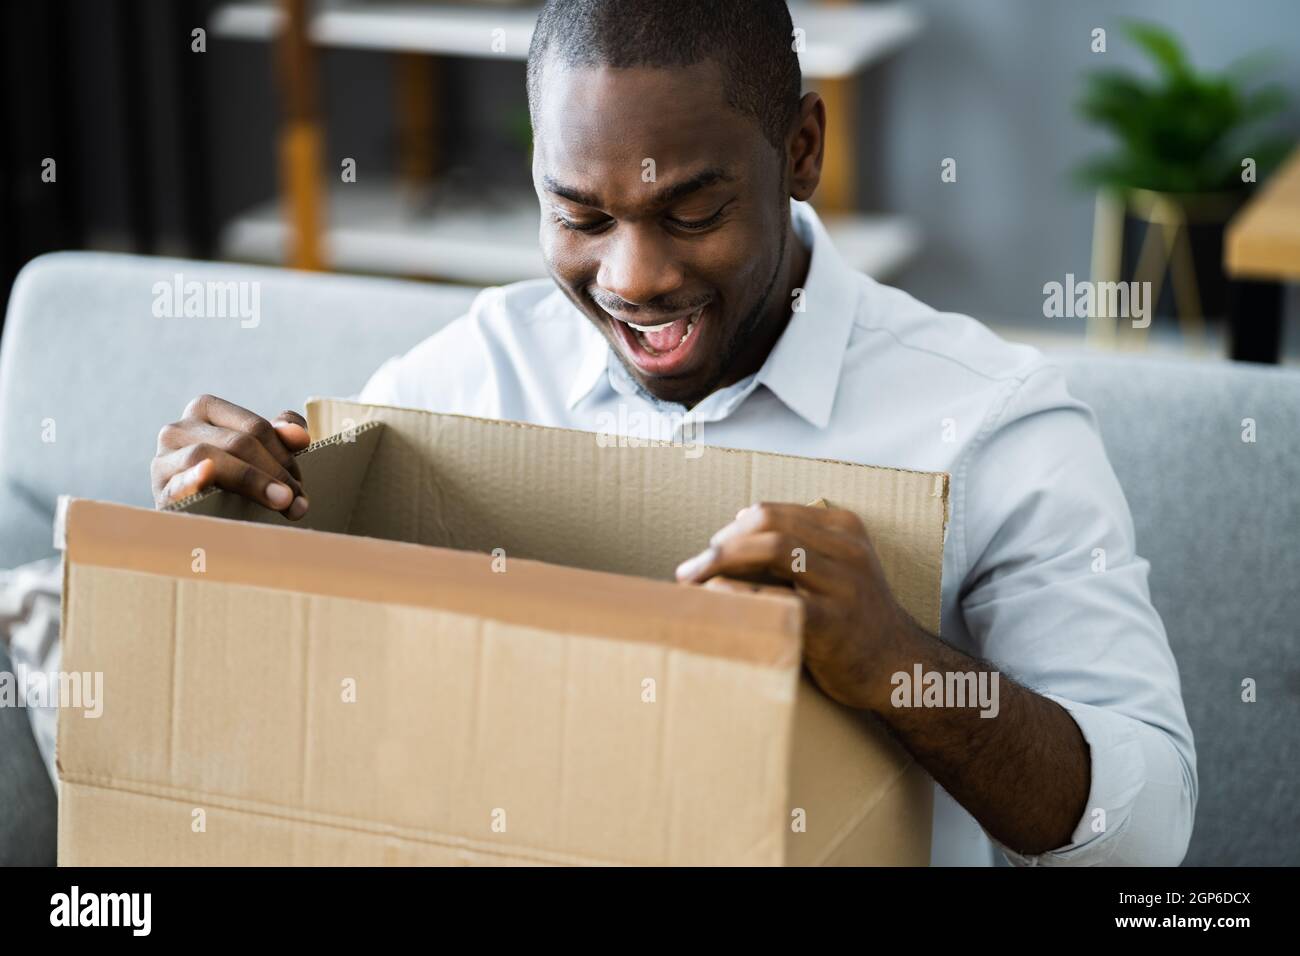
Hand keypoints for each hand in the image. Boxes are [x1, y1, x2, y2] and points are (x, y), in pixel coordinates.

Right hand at [151, 394, 311, 516]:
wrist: (197, 526)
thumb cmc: (231, 485)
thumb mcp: (257, 456)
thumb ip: (279, 438)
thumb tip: (300, 436)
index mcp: (206, 411)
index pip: (254, 427)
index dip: (284, 454)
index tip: (301, 482)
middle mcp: (179, 429)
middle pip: (239, 442)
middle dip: (276, 472)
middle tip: (298, 501)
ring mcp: (165, 460)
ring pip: (209, 456)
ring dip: (253, 480)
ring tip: (282, 501)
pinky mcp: (160, 491)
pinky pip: (176, 481)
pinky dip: (193, 477)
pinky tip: (207, 475)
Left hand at [675, 502, 907, 711]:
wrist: (899, 667)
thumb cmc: (855, 618)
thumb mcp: (839, 568)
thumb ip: (800, 547)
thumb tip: (737, 525)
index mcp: (845, 528)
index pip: (773, 512)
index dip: (732, 529)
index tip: (711, 550)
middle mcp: (847, 550)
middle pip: (768, 526)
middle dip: (720, 544)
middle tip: (690, 568)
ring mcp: (843, 585)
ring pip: (773, 551)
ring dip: (722, 562)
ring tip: (693, 582)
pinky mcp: (834, 622)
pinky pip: (778, 599)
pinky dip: (740, 595)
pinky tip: (717, 601)